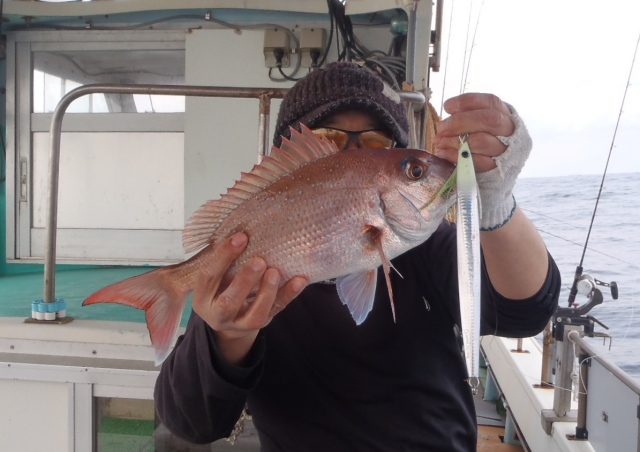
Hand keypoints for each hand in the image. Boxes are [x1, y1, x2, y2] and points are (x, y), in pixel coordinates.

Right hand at [193, 232, 306, 364]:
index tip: (241, 237)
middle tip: (259, 260)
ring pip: (254, 314)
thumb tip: (243, 231)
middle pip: (229, 301)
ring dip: (266, 292)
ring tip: (275, 272)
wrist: (229, 317)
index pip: (208, 276)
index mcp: (202, 297)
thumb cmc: (221, 285)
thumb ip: (223, 259)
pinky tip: (299, 280)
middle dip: (245, 280)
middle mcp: (218, 314)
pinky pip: (276, 311)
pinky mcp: (259, 324)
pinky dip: (288, 294)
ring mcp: (240, 323)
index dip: (223, 256)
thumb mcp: (215, 275)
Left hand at [433, 93, 513, 172]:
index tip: (447, 106)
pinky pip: (475, 161)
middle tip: (441, 127)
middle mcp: (508, 129)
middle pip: (489, 119)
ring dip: (455, 140)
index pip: (490, 102)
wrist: (500, 164)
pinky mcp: (495, 167)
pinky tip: (443, 153)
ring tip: (439, 141)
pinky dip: (455, 156)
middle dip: (460, 121)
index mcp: (504, 113)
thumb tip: (445, 121)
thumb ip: (466, 117)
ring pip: (481, 141)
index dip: (467, 102)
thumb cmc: (485, 138)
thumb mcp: (480, 123)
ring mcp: (504, 149)